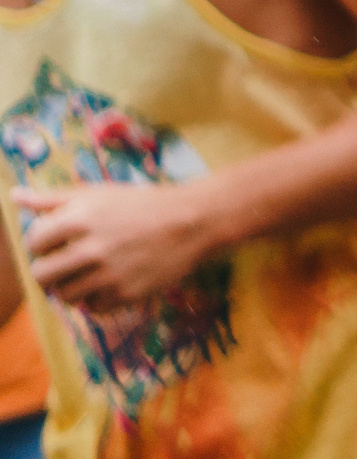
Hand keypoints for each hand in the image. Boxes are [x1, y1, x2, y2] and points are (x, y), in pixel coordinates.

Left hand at [16, 182, 219, 310]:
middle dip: (49, 270)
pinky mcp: (124, 294)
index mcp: (79, 217)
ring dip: (72, 286)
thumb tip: (14, 197)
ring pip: (64, 295)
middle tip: (67, 263)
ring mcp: (107, 274)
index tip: (57, 241)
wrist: (194, 221)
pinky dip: (97, 298)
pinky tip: (111, 281)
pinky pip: (92, 307)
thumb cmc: (141, 204)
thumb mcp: (98, 194)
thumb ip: (53, 198)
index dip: (42, 242)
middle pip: (41, 275)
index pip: (33, 242)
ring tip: (91, 272)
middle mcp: (90, 247)